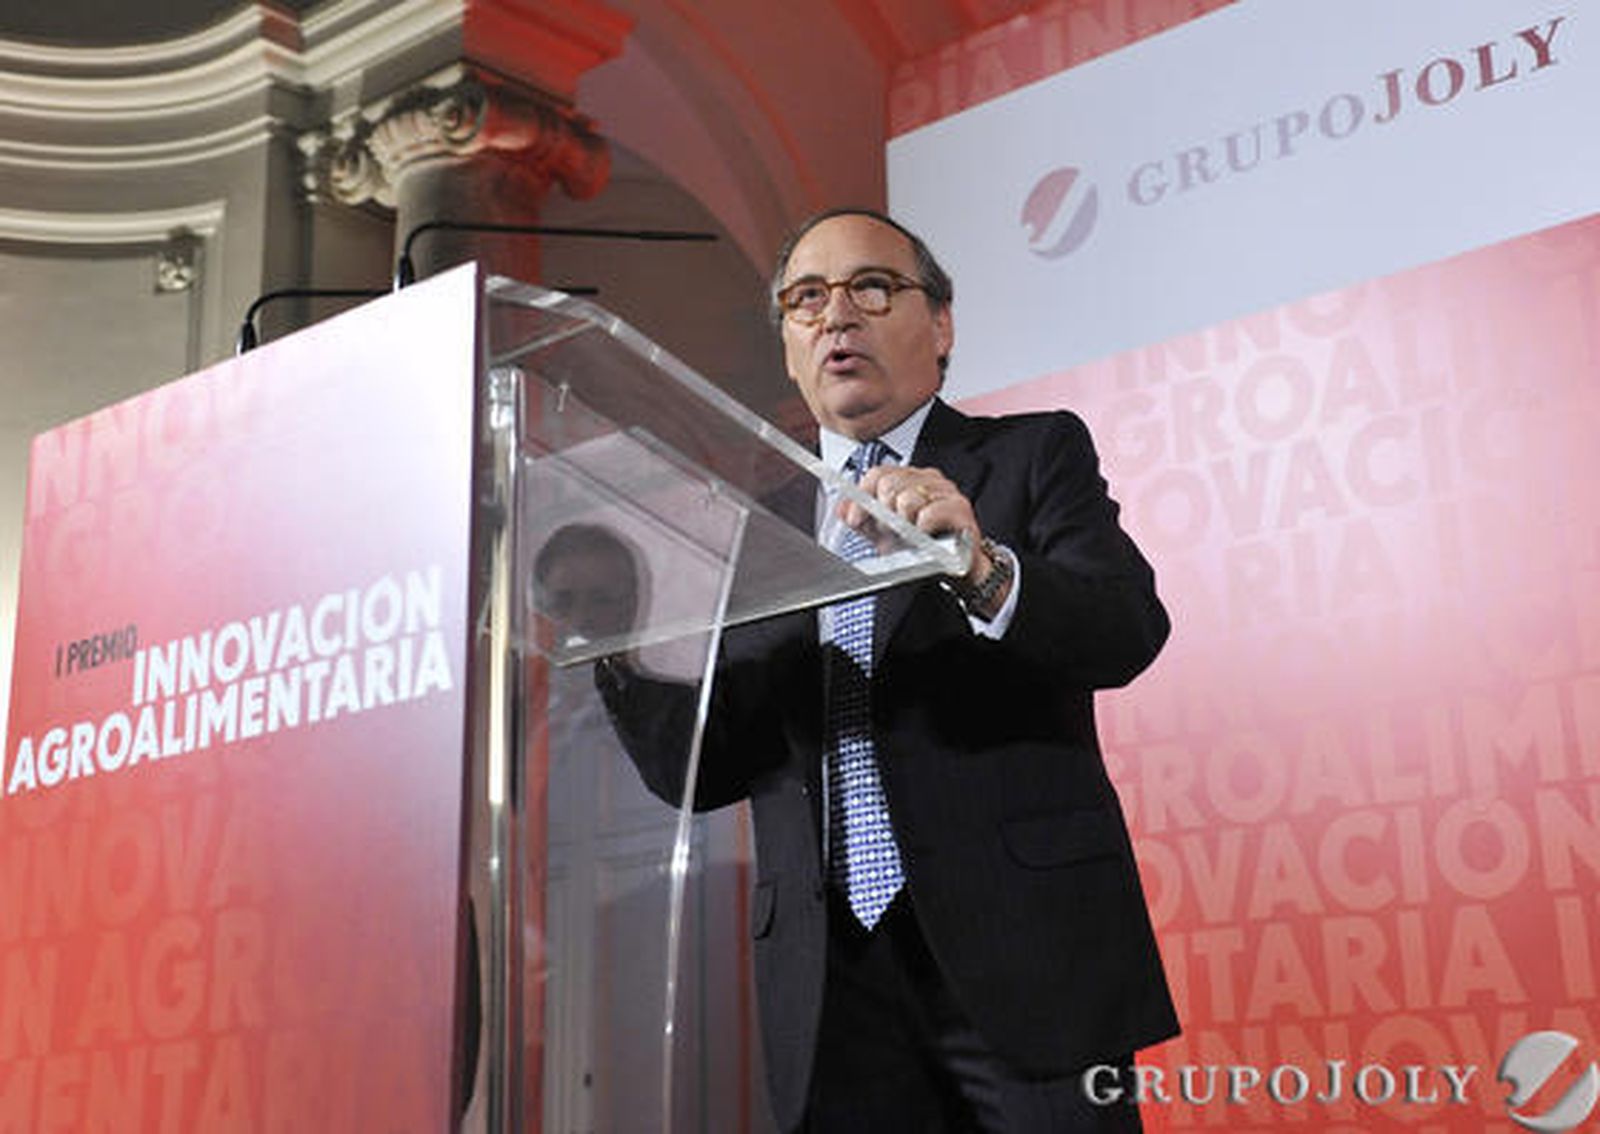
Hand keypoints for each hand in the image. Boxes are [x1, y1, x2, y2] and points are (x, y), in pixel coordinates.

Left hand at [840, 466, 1003, 599]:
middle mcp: (929, 480)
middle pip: (889, 484)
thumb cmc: (923, 548)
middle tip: (892, 531)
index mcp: (911, 479)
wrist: (952, 567)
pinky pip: (929, 513)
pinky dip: (923, 528)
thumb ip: (864, 519)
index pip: (878, 473)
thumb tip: (841, 509)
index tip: (855, 519)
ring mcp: (946, 491)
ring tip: (913, 535)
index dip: (862, 497)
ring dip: (905, 524)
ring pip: (908, 499)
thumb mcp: (885, 534)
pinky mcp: (960, 508)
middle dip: (884, 514)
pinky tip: (927, 535)